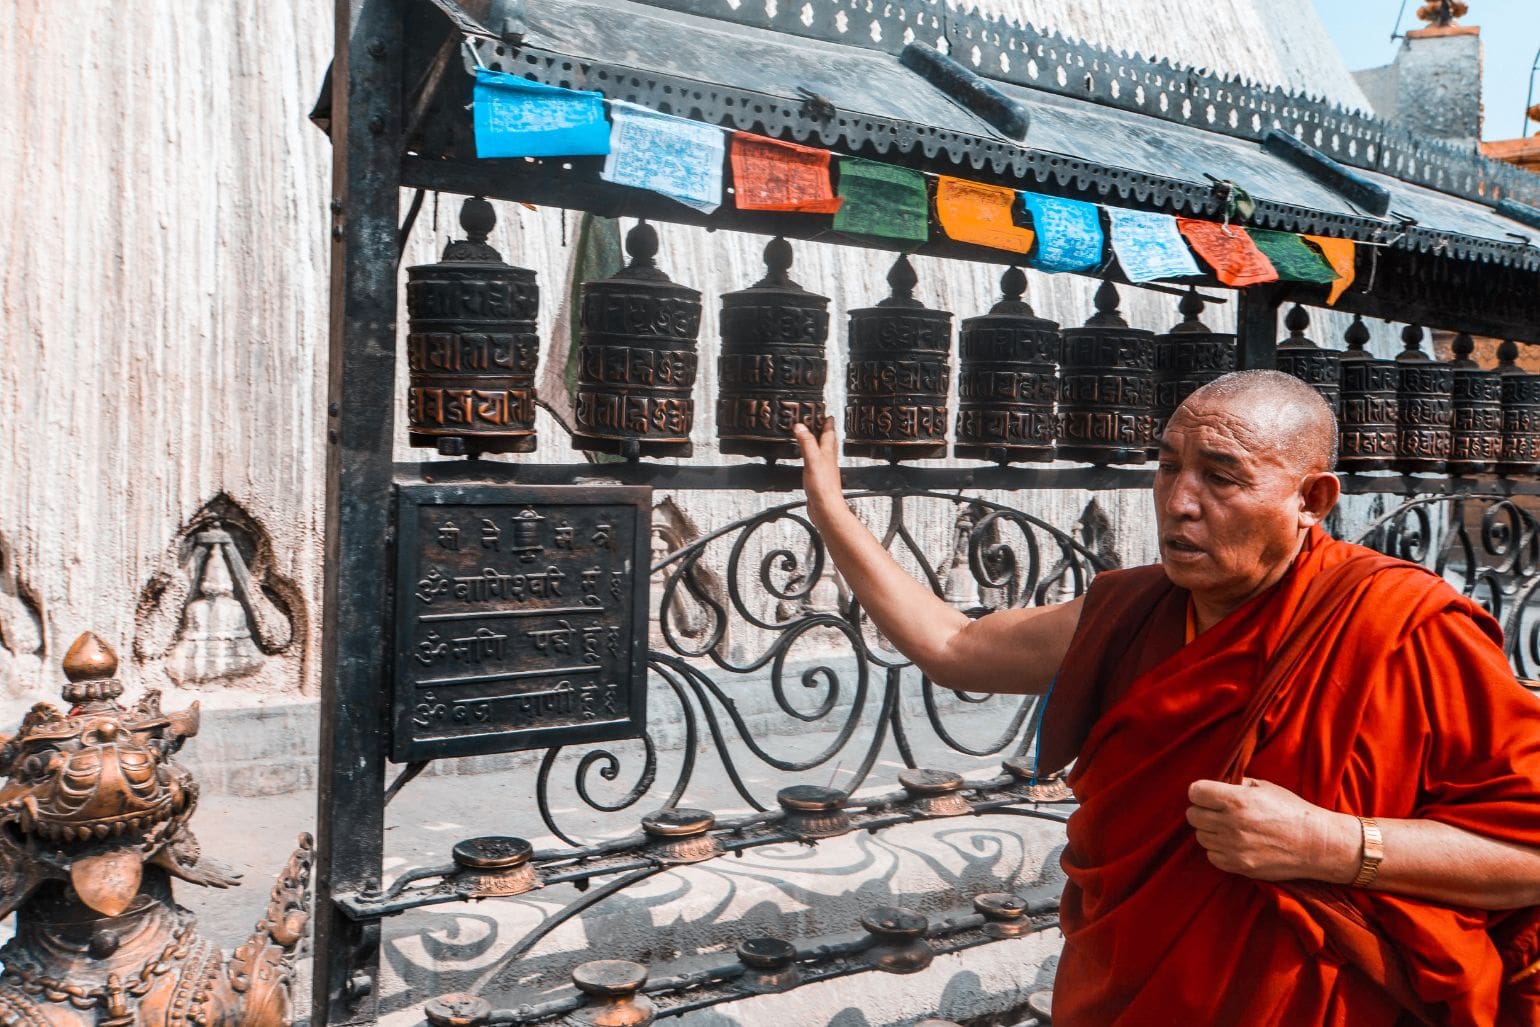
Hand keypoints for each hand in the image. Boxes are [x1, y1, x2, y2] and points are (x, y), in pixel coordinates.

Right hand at [792, 416, 848, 530]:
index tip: (825, 413)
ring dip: (820, 443)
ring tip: (816, 438)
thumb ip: (807, 443)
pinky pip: (816, 463)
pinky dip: (813, 457)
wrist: (826, 509)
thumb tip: (800, 426)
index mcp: (828, 453)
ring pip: (823, 451)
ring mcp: (824, 470)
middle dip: (825, 430)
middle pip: (828, 441)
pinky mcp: (819, 479)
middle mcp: (828, 460)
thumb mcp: (812, 460)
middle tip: (822, 422)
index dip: (827, 422)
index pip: (829, 432)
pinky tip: (811, 461)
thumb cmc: (823, 488)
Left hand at [1186, 777, 1358, 883]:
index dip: (1200, 792)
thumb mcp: (1264, 787)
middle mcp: (1231, 824)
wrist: (1316, 844)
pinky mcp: (1239, 866)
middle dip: (1202, 811)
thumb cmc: (1291, 811)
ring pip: (1201, 837)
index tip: (1207, 794)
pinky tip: (1233, 844)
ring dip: (1210, 831)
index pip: (1195, 792)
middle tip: (1216, 811)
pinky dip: (1218, 850)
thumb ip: (1236, 785)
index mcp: (1236, 800)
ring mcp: (1234, 847)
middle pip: (1193, 815)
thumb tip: (1215, 785)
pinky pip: (1212, 856)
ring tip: (1229, 828)